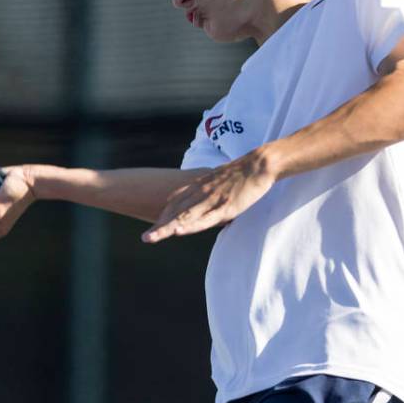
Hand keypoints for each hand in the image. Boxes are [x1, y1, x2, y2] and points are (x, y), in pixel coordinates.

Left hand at [142, 150, 276, 242]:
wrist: (258, 164)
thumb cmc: (240, 173)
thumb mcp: (215, 179)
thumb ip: (201, 188)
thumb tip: (195, 196)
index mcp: (198, 187)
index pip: (176, 204)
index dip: (163, 217)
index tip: (152, 229)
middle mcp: (201, 194)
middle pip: (176, 212)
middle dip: (160, 226)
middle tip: (145, 238)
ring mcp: (212, 200)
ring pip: (186, 217)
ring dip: (168, 228)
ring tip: (153, 238)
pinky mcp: (225, 207)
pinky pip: (206, 219)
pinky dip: (191, 226)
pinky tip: (179, 231)